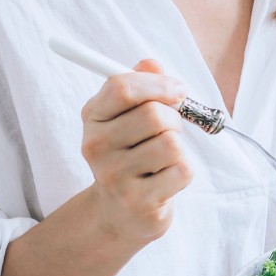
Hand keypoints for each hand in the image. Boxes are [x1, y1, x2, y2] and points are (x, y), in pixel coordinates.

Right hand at [80, 60, 192, 243]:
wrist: (119, 212)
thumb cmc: (132, 155)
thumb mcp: (129, 118)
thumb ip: (142, 86)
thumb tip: (151, 64)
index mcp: (93, 117)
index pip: (122, 87)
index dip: (159, 84)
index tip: (179, 91)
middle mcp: (96, 145)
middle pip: (154, 115)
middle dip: (174, 120)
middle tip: (170, 132)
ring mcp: (114, 176)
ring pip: (171, 144)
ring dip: (179, 149)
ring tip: (163, 159)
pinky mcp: (139, 201)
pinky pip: (182, 171)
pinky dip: (183, 172)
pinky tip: (165, 180)